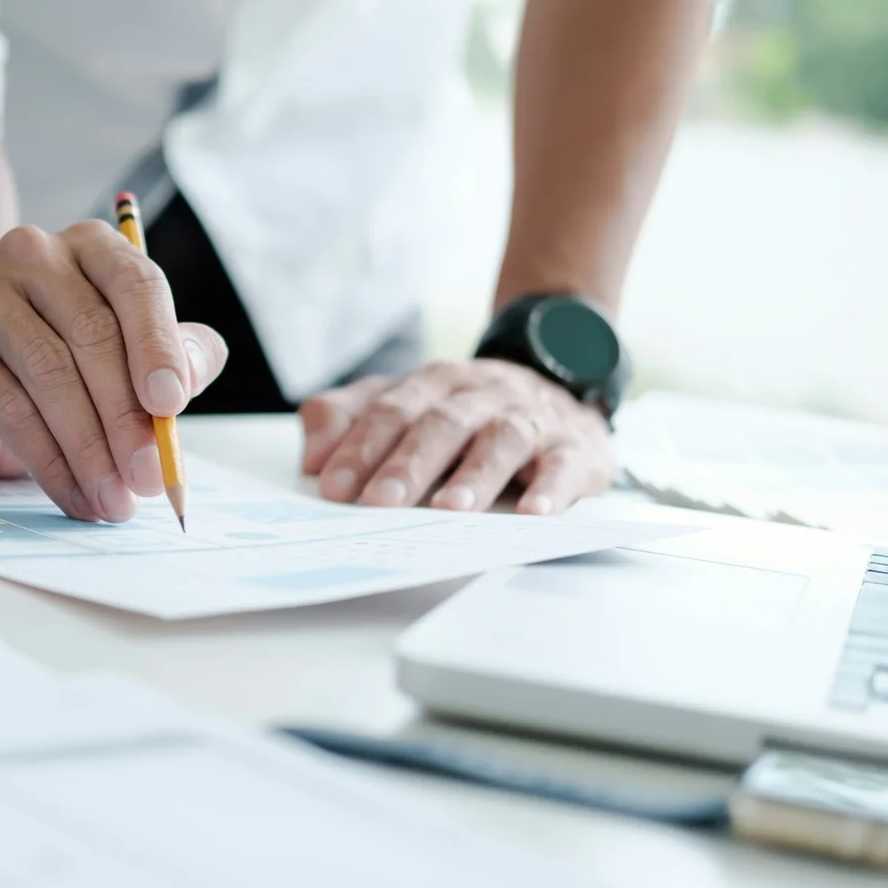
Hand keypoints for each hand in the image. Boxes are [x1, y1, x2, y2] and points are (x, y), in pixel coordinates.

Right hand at [0, 222, 227, 520]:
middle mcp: (35, 254)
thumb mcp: (135, 352)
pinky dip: (47, 460)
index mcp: (94, 247)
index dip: (157, 346)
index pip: (134, 284)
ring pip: (48, 371)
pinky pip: (6, 406)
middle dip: (126, 416)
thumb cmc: (72, 356)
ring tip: (115, 498)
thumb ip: (178, 356)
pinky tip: (74, 494)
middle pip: (92, 333)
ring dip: (89, 447)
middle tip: (148, 476)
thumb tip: (187, 379)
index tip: (171, 405)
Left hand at [298, 360, 613, 513]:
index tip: (332, 487)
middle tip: (380, 504)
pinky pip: (564, 464)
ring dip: (474, 475)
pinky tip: (533, 512)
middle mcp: (480, 394)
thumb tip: (312, 458)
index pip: (389, 411)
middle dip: (408, 465)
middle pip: (440, 424)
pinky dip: (551, 488)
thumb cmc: (464, 408)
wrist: (557, 376)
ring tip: (449, 510)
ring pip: (500, 439)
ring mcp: (530, 417)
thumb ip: (346, 419)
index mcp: (432, 384)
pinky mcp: (575, 447)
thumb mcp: (401, 402)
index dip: (359, 448)